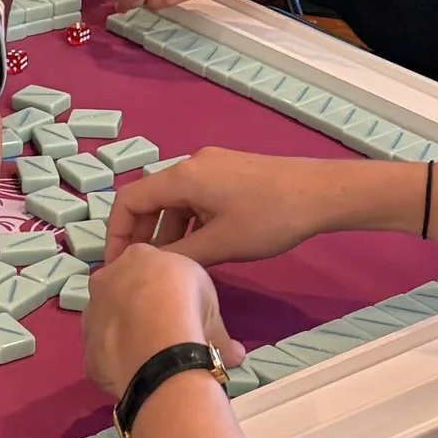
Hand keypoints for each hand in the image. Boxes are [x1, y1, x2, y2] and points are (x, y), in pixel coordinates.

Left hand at [81, 242, 240, 399]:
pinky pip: (105, 359)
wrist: (158, 341)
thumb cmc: (186, 305)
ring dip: (126, 336)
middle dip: (138, 310)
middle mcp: (105, 280)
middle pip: (120, 292)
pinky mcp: (88, 352)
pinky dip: (119, 366)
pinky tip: (139, 376)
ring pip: (108, 325)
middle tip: (166, 332)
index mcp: (136, 257)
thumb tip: (235, 355)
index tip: (178, 307)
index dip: (162, 288)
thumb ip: (216, 329)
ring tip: (153, 358)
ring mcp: (91, 317)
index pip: (145, 267)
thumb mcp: (212, 305)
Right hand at [105, 144, 383, 271]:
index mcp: (183, 177)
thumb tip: (151, 267)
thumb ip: (180, 256)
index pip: (129, 201)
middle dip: (143, 236)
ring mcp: (213, 167)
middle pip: (151, 200)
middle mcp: (192, 165)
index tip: (117, 266)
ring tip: (176, 268)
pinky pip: (196, 199)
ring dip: (170, 233)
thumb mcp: (220, 244)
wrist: (321, 194)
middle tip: (144, 271)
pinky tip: (203, 250)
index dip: (116, 234)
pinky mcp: (230, 174)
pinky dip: (191, 224)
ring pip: (176, 202)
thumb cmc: (269, 218)